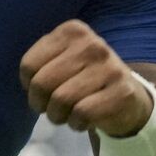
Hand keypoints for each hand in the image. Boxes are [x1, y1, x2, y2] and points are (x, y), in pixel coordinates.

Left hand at [20, 20, 154, 135]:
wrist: (127, 97)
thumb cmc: (84, 79)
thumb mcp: (61, 60)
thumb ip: (40, 64)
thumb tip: (30, 85)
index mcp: (72, 31)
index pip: (28, 65)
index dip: (30, 85)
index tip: (45, 89)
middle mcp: (92, 44)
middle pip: (41, 84)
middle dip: (42, 104)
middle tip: (53, 108)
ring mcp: (110, 66)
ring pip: (61, 100)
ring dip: (59, 116)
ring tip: (70, 114)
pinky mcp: (122, 91)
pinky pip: (82, 114)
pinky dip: (77, 123)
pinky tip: (86, 119)